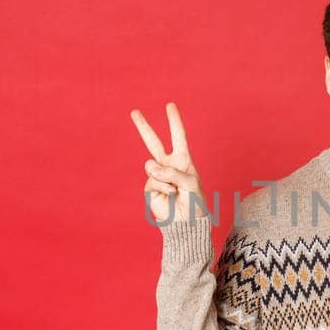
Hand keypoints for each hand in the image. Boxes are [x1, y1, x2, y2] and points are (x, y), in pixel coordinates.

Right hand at [131, 103, 205, 222]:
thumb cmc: (195, 203)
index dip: (174, 121)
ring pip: (151, 164)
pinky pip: (153, 180)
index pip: (178, 137)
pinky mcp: (150, 188)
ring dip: (165, 176)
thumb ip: (172, 172)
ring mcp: (158, 176)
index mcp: (183, 160)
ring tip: (175, 189)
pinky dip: (164, 187)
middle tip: (134, 111)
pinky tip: (171, 195)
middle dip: (144, 127)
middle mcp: (169, 165)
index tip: (170, 106)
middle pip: (154, 142)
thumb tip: (150, 167)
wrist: (187, 223)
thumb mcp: (191, 183)